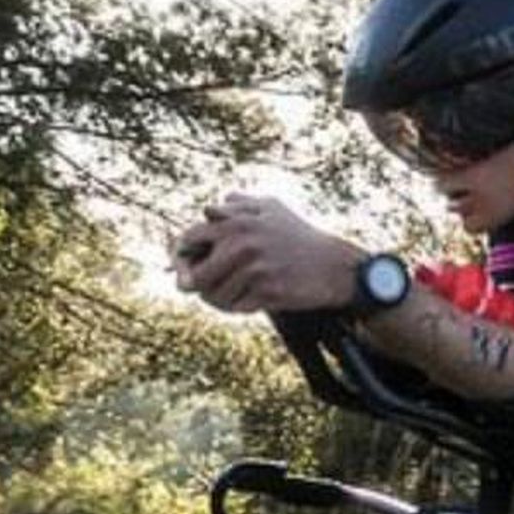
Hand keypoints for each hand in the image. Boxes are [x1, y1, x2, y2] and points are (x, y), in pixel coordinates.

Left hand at [171, 192, 363, 312]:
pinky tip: (249, 300)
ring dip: (219, 300)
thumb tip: (208, 210)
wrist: (334, 266)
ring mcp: (254, 269)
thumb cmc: (300, 236)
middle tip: (200, 291)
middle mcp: (242, 243)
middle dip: (196, 286)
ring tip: (232, 295)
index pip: (188, 239)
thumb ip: (238, 205)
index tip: (181, 271)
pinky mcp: (267, 292)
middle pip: (195, 276)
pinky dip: (238, 307)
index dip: (179, 258)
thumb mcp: (271, 208)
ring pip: (214, 296)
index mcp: (237, 220)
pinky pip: (236, 308)